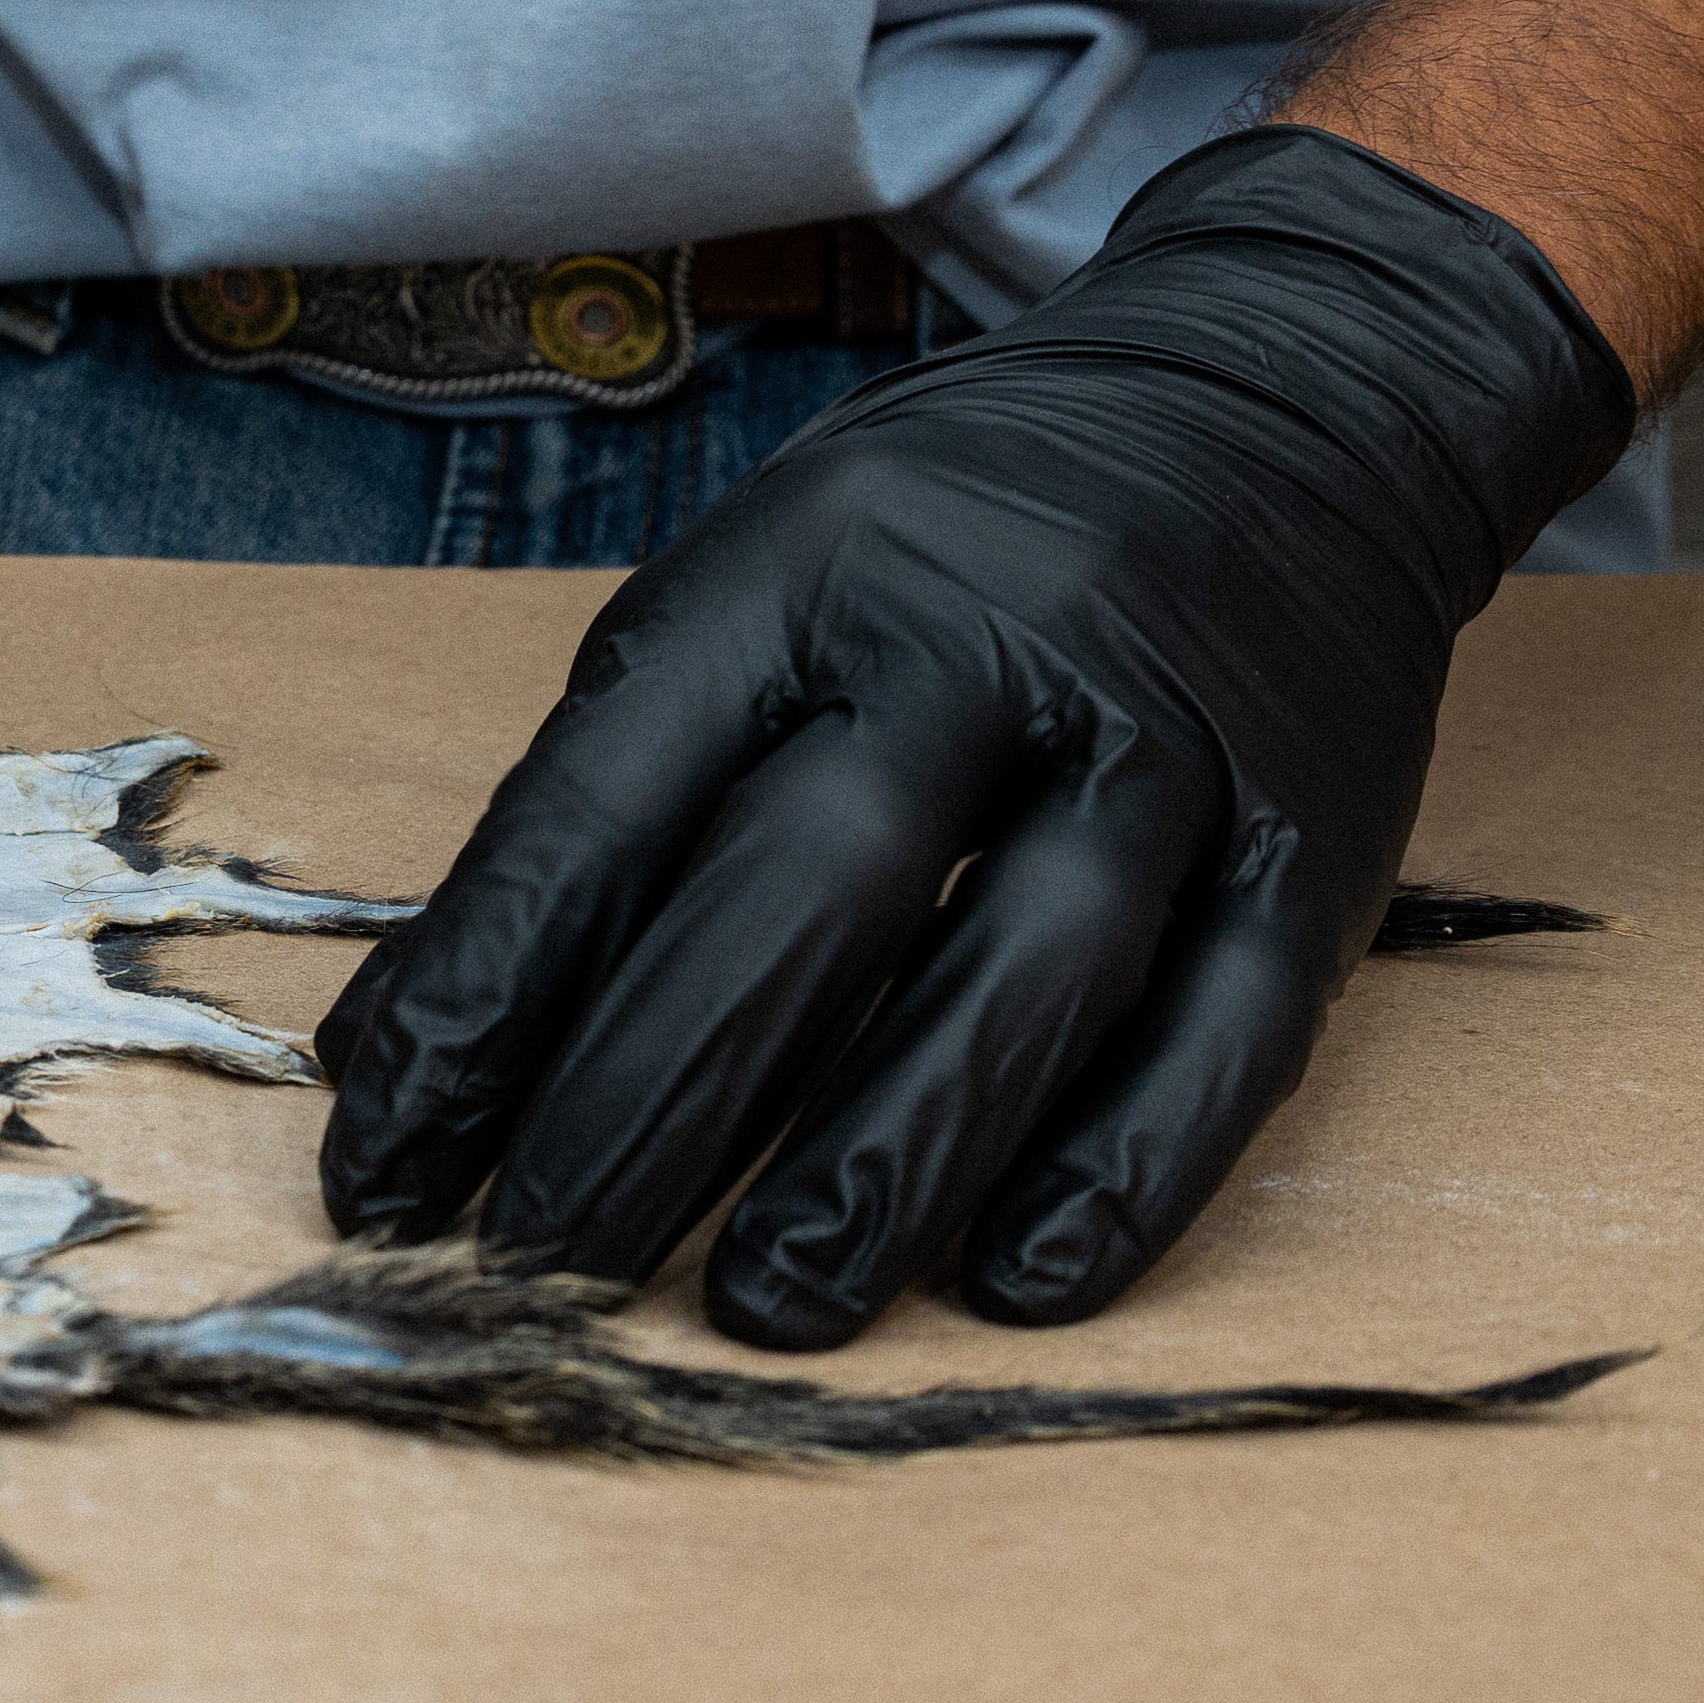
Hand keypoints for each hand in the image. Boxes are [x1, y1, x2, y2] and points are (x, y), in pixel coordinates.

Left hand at [313, 127, 1636, 1347]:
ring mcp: (1170, 738)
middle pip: (806, 892)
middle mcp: (993, 636)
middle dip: (653, 1102)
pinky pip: (1227, 1034)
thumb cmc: (952, 541)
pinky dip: (1122, 1173)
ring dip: (882, 1165)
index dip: (482, 1001)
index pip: (607, 802)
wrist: (1288, 394)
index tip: (381, 1166)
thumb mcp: (756, 587)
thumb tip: (410, 1059)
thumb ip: (605, 800)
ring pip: (1025, 974)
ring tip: (762, 1309)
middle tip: (538, 1264)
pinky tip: (1014, 1280)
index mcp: (805, 564)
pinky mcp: (1322, 838)